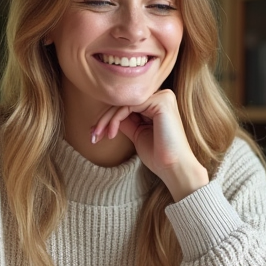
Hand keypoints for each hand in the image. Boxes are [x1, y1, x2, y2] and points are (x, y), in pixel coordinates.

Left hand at [91, 89, 209, 200]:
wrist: (173, 168)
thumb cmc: (159, 156)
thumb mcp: (137, 134)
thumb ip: (125, 122)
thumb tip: (106, 116)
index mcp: (158, 104)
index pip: (128, 105)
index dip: (109, 118)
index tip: (94, 133)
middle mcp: (162, 97)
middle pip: (125, 102)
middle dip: (104, 118)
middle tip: (92, 134)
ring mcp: (163, 97)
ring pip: (124, 103)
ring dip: (107, 120)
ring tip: (98, 135)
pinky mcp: (161, 101)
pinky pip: (129, 106)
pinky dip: (115, 119)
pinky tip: (111, 133)